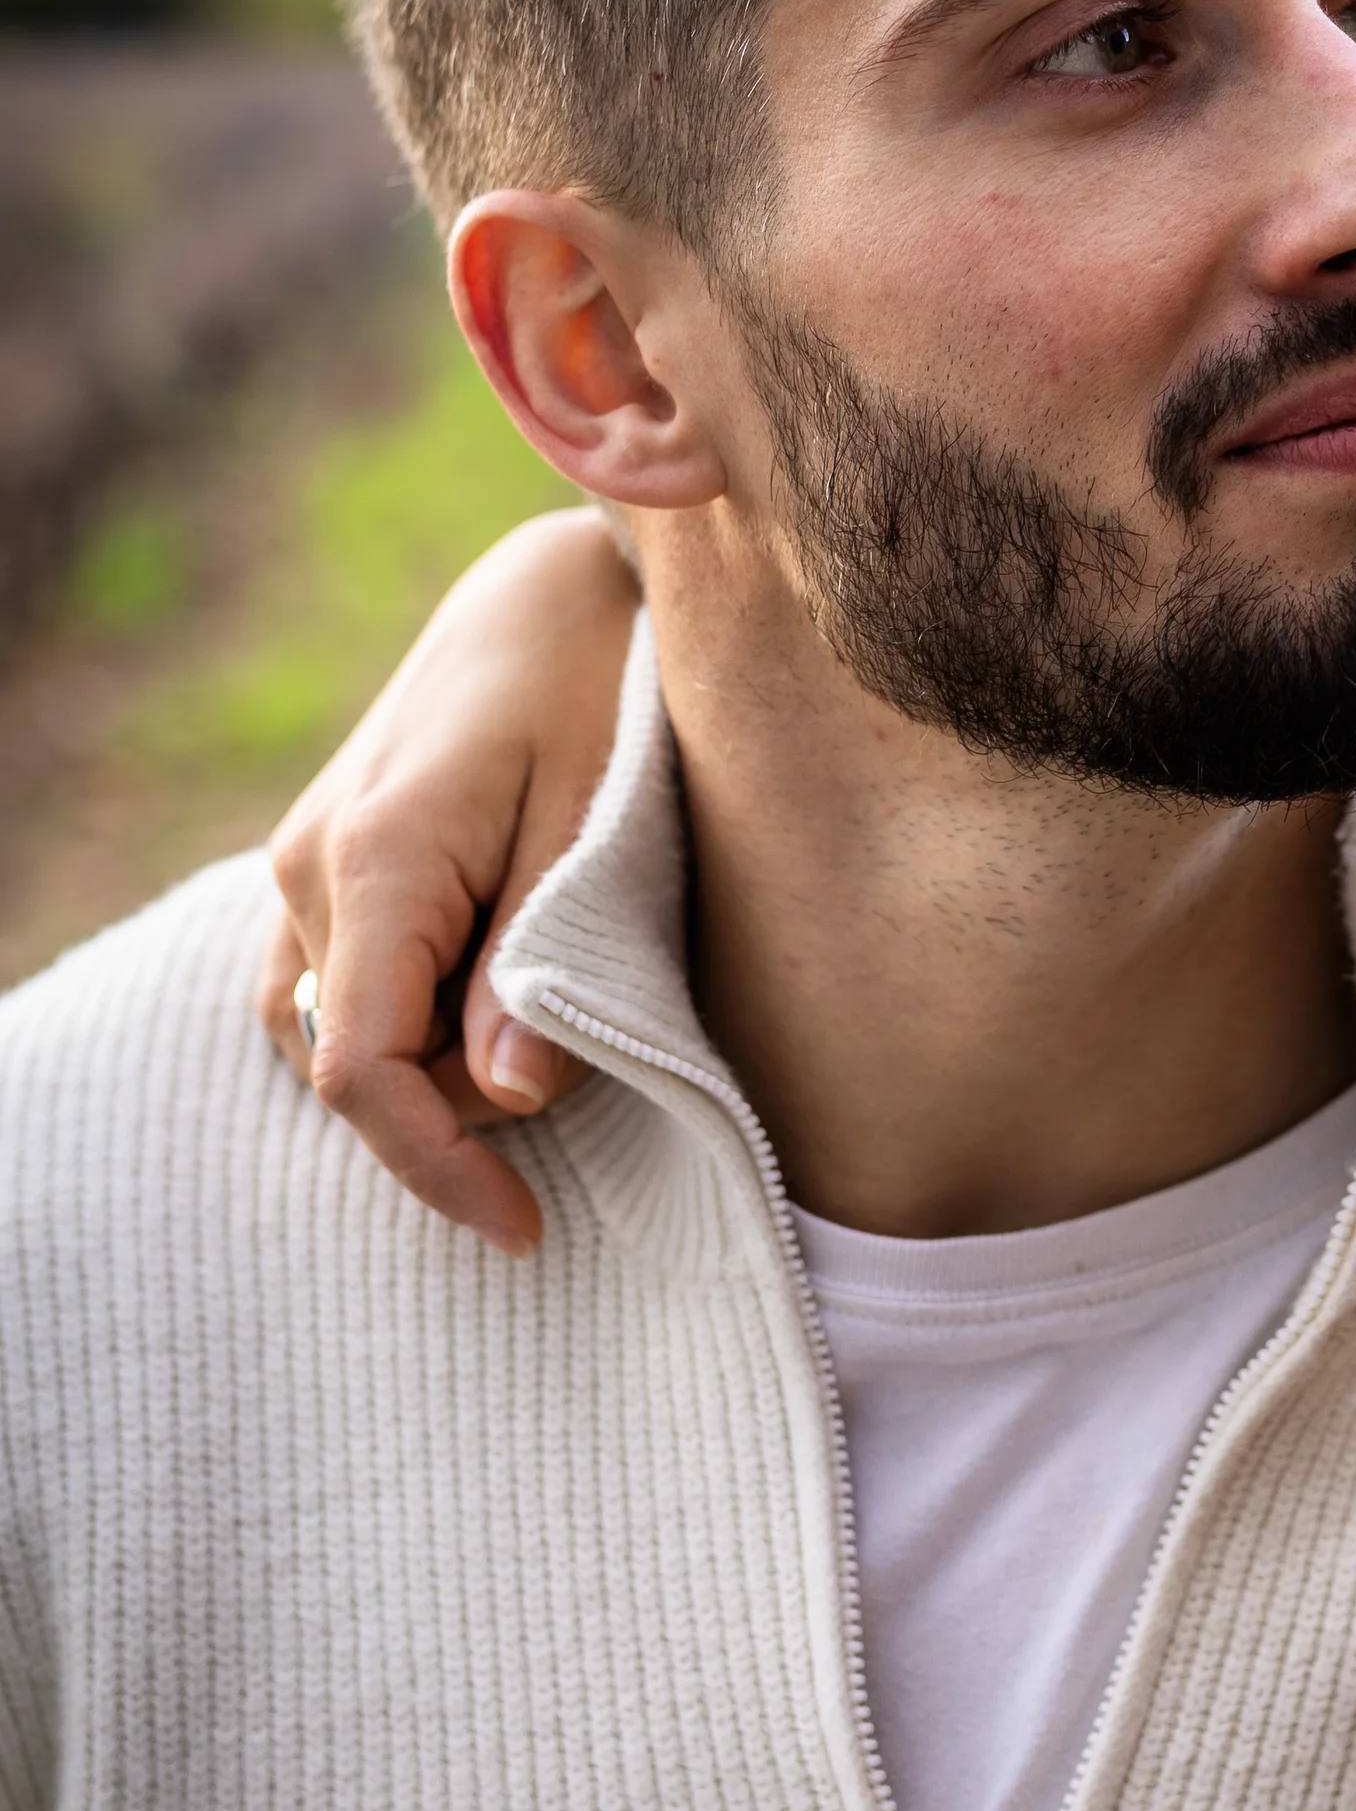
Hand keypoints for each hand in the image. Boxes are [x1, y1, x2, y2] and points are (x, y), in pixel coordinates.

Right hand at [256, 509, 639, 1251]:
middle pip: (359, 1063)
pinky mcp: (320, 857)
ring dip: (434, 1062)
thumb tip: (510, 1097)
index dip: (436, 1165)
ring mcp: (302, 860)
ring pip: (336, 1033)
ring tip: (545, 1012)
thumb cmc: (597, 683)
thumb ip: (547, 959)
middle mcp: (311, 866)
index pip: (364, 1068)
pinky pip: (330, 985)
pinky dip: (402, 1021)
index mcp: (379, 859)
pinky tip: (488, 998)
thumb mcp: (599, 817)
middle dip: (466, 1101)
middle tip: (589, 1043)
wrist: (547, 584)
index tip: (521, 1227)